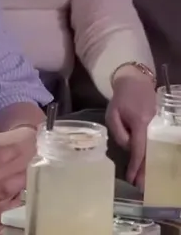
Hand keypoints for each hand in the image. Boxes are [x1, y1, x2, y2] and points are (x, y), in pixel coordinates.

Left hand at [108, 68, 155, 184]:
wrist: (136, 83)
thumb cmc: (121, 99)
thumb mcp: (112, 114)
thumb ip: (119, 132)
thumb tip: (127, 148)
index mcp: (141, 124)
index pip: (138, 149)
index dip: (135, 165)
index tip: (132, 178)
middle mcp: (153, 128)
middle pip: (150, 153)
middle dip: (145, 171)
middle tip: (141, 187)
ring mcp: (158, 128)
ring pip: (154, 151)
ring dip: (149, 166)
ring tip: (145, 181)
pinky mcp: (159, 128)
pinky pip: (155, 145)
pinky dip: (151, 157)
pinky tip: (149, 167)